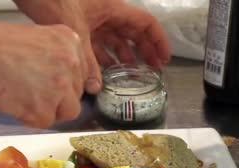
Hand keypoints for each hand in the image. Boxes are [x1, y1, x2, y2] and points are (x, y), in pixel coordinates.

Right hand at [0, 21, 85, 127]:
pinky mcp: (44, 110)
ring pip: (67, 111)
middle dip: (57, 98)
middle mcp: (71, 63)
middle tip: (32, 92)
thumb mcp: (37, 38)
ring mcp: (60, 87)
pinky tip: (15, 102)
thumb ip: (55, 57)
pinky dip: (30, 118)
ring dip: (48, 110)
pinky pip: (45, 122)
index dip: (63, 82)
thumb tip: (62, 81)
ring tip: (24, 98)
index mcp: (70, 41)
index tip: (51, 86)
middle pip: (76, 93)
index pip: (80, 73)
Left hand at [14, 0, 170, 93]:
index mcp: (113, 9)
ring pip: (114, 39)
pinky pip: (97, 43)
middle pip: (132, 33)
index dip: (158, 41)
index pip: (145, 24)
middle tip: (151, 70)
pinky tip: (102, 71)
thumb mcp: (75, 31)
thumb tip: (95, 87)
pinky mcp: (78, 26)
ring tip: (129, 74)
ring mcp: (93, 19)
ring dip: (122, 55)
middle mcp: (106, 13)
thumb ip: (86, 62)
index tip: (164, 59)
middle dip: (143, 51)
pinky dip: (101, 56)